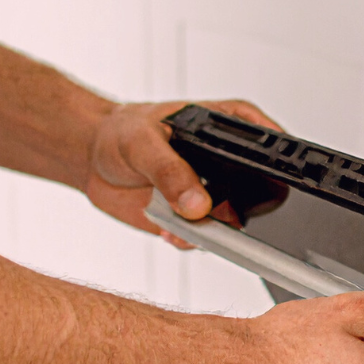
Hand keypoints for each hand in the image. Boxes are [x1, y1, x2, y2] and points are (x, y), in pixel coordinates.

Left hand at [85, 99, 280, 243]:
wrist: (93, 158)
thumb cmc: (120, 133)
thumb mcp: (142, 143)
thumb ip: (170, 171)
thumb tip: (198, 203)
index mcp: (226, 124)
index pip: (267, 141)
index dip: (271, 163)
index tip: (261, 182)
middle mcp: (226, 160)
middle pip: (260, 190)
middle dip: (241, 207)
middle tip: (209, 210)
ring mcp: (213, 191)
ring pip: (235, 221)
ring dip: (210, 229)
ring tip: (177, 219)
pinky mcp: (195, 217)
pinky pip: (206, 239)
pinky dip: (188, 239)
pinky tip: (167, 226)